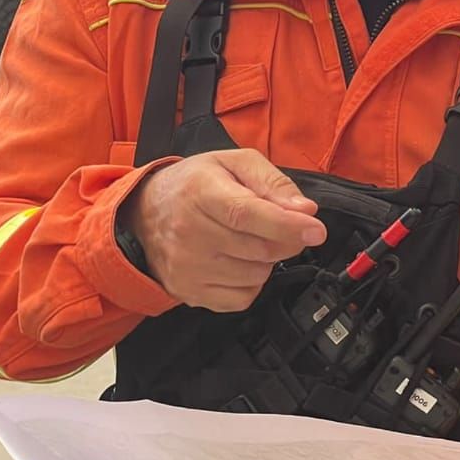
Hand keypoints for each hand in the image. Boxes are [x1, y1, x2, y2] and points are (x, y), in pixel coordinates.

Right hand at [118, 149, 324, 311]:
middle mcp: (189, 233)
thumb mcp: (233, 163)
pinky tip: (238, 260)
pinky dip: (252, 281)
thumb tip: (305, 210)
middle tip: (281, 224)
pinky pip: (243, 297)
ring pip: (257, 274)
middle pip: (260, 248)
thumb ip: (273, 181)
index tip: (316, 230)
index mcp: (201, 192)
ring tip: (248, 238)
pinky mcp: (190, 293)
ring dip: (267, 259)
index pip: (247, 214)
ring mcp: (187, 267)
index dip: (286, 225)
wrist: (143, 214)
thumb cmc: (194, 184)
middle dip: (286, 238)